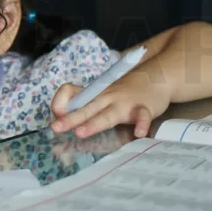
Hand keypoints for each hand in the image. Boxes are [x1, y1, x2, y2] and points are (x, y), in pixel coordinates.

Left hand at [49, 71, 171, 138]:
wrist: (155, 77)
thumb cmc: (123, 91)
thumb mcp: (101, 94)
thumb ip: (84, 106)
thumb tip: (60, 118)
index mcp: (93, 94)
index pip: (70, 92)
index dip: (60, 103)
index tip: (55, 116)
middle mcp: (105, 97)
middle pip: (85, 108)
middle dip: (70, 119)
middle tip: (55, 128)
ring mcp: (124, 103)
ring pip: (108, 114)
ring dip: (94, 123)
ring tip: (80, 132)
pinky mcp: (143, 108)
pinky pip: (142, 116)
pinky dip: (141, 124)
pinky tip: (139, 133)